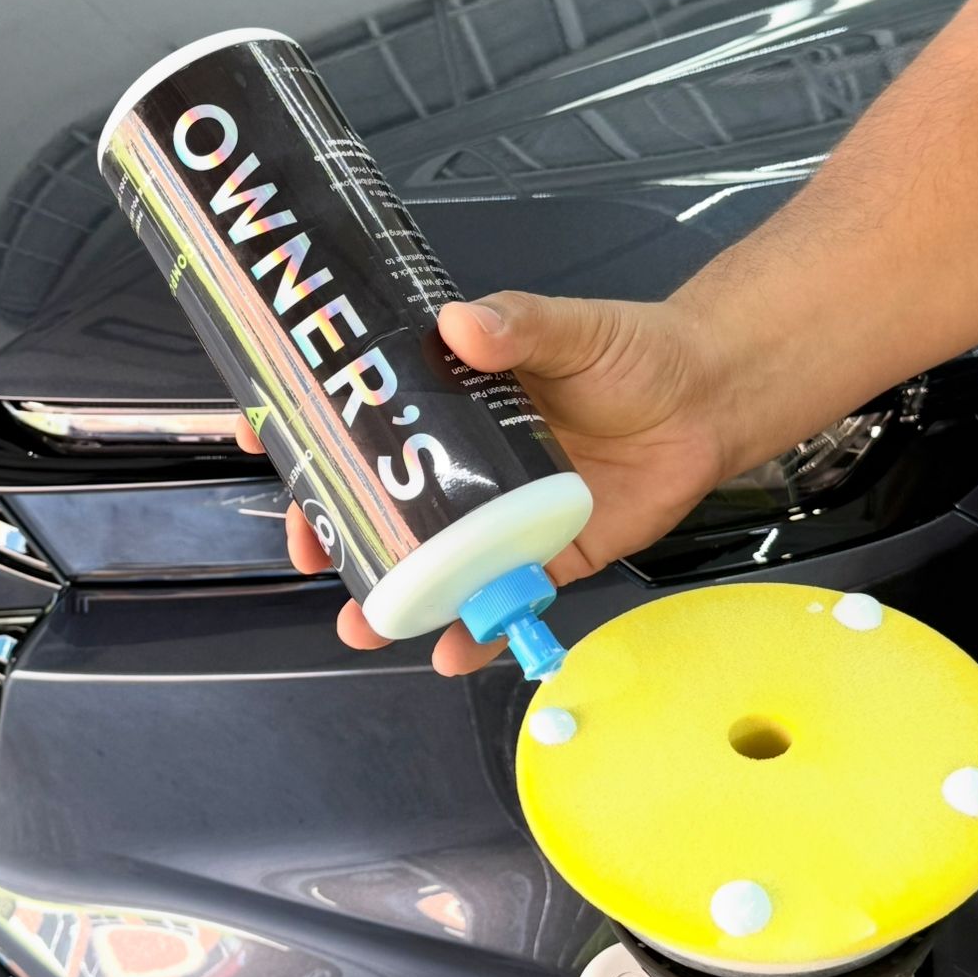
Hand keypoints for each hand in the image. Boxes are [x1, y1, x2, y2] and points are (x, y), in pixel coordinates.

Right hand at [234, 292, 729, 673]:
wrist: (711, 398)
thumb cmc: (635, 353)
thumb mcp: (571, 329)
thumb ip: (519, 326)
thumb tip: (463, 324)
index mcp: (455, 403)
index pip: (366, 416)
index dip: (311, 431)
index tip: (266, 442)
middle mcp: (467, 465)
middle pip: (384, 502)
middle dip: (338, 530)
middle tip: (309, 549)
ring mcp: (504, 516)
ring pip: (433, 562)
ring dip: (394, 596)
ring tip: (363, 622)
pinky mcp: (550, 556)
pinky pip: (503, 600)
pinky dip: (477, 631)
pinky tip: (452, 652)